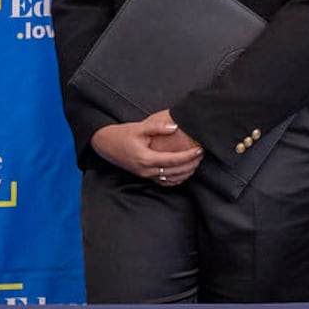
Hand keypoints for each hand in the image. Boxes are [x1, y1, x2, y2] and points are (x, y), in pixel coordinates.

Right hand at [90, 110, 204, 186]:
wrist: (106, 145)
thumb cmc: (122, 135)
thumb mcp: (139, 128)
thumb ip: (157, 127)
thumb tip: (175, 126)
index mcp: (146, 158)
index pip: (173, 160)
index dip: (189, 156)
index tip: (200, 149)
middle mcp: (146, 170)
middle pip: (175, 171)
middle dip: (191, 164)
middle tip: (202, 154)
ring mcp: (145, 175)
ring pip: (171, 179)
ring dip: (186, 172)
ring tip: (196, 162)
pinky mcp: (144, 176)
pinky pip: (164, 182)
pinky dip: (177, 179)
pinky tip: (185, 172)